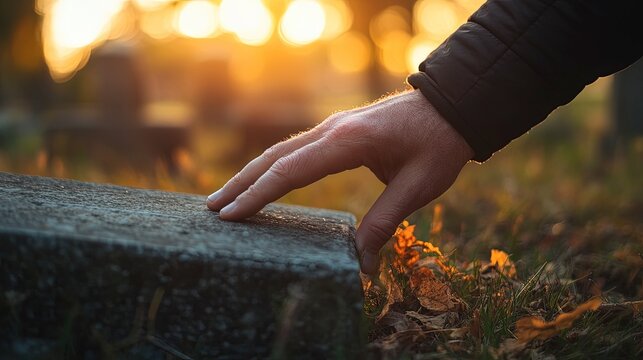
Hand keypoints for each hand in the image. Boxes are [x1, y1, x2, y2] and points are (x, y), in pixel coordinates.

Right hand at [206, 90, 473, 273]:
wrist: (454, 105)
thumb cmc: (439, 144)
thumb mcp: (418, 186)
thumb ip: (385, 222)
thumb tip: (361, 264)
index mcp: (347, 142)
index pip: (289, 172)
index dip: (257, 195)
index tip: (229, 215)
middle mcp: (332, 130)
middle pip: (274, 158)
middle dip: (241, 183)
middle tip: (210, 209)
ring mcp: (333, 126)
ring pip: (281, 150)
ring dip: (251, 173)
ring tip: (225, 196)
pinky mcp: (339, 130)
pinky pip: (297, 148)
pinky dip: (273, 165)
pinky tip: (264, 179)